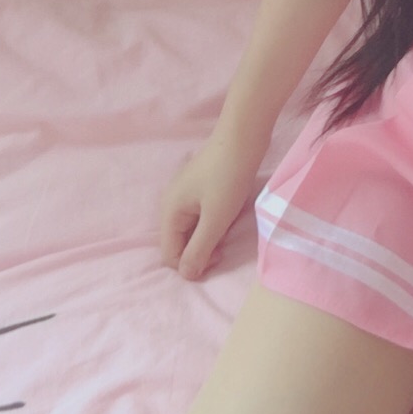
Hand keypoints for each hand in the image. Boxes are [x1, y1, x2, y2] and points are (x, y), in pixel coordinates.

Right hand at [159, 125, 267, 279]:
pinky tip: (229, 211)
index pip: (171, 255)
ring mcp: (184, 195)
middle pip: (180, 243)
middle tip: (226, 242)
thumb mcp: (216, 219)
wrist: (243, 138)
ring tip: (229, 223)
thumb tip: (186, 275)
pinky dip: (214, 220)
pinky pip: (202, 216)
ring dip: (210, 235)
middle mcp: (171, 205)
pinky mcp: (199, 189)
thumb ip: (199, 249)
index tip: (218, 255)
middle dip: (201, 249)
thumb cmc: (228, 178)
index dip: (192, 264)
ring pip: (193, 230)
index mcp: (169, 213)